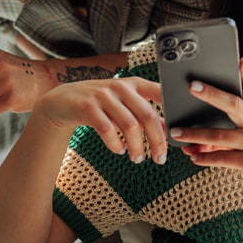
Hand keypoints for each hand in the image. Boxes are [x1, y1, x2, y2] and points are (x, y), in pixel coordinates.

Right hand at [36, 77, 168, 163]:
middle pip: (148, 116)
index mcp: (135, 84)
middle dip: (158, 140)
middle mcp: (121, 87)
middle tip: (161, 158)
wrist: (62, 100)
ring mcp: (104, 96)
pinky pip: (107, 130)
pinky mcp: (88, 107)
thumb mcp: (124, 103)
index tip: (179, 131)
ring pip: (129, 125)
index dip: (173, 110)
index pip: (161, 93)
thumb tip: (167, 128)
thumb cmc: (100, 103)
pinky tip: (119, 151)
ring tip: (138, 159)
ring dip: (137, 146)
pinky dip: (116, 144)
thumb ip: (144, 112)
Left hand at [171, 58, 242, 200]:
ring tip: (176, 132)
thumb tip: (205, 132)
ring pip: (220, 135)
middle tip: (192, 86)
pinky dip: (205, 158)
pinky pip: (222, 158)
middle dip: (211, 94)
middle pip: (234, 105)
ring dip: (195, 134)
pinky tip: (193, 157)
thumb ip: (240, 129)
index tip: (241, 60)